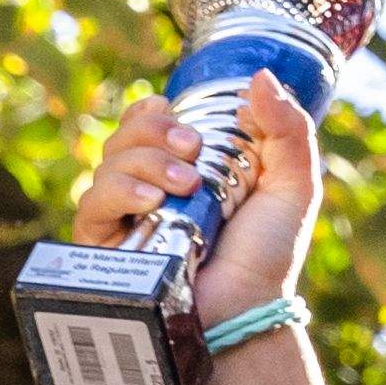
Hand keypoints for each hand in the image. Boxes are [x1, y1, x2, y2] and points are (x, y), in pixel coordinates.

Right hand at [73, 69, 323, 331]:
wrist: (247, 309)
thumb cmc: (269, 254)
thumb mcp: (293, 186)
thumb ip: (287, 130)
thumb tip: (258, 75)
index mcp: (186, 165)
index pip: (149, 119)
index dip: (154, 110)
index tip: (177, 113)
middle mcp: (151, 185)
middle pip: (127, 133)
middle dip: (156, 130)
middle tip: (194, 149)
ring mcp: (126, 214)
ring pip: (109, 161)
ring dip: (145, 160)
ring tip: (184, 184)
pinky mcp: (106, 244)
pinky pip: (93, 203)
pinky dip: (119, 191)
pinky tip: (151, 200)